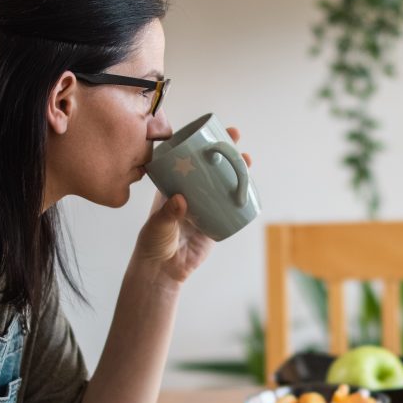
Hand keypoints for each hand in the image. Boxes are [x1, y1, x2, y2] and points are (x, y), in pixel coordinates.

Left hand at [133, 126, 250, 285]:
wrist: (163, 270)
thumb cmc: (153, 244)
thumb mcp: (158, 225)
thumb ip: (168, 213)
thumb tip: (181, 200)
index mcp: (174, 187)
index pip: (187, 160)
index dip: (199, 144)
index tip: (208, 132)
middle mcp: (191, 193)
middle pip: (210, 168)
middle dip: (223, 151)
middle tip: (234, 138)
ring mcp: (205, 207)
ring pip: (223, 184)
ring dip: (236, 171)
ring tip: (246, 161)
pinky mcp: (216, 223)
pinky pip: (230, 208)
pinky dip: (241, 197)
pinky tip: (250, 187)